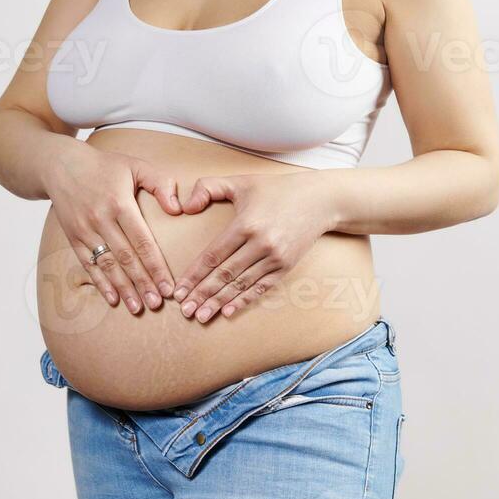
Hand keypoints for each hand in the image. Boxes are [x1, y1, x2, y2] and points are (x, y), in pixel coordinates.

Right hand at [44, 139, 181, 314]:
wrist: (61, 165)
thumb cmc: (105, 166)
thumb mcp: (136, 166)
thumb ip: (160, 184)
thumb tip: (177, 209)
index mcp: (120, 203)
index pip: (142, 241)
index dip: (155, 266)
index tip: (168, 286)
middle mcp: (101, 219)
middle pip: (126, 258)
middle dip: (142, 283)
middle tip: (157, 304)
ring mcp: (84, 230)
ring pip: (107, 265)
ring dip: (123, 288)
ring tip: (138, 307)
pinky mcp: (73, 237)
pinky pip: (88, 264)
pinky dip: (100, 283)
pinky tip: (112, 299)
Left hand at [171, 171, 336, 321]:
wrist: (319, 200)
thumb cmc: (275, 189)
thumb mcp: (240, 182)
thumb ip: (208, 187)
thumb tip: (185, 207)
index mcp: (246, 224)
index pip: (213, 255)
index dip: (194, 275)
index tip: (179, 290)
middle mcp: (260, 243)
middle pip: (225, 274)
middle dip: (202, 294)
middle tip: (185, 310)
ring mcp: (275, 257)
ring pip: (241, 284)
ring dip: (219, 302)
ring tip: (201, 316)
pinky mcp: (286, 266)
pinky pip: (261, 287)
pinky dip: (244, 300)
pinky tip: (228, 311)